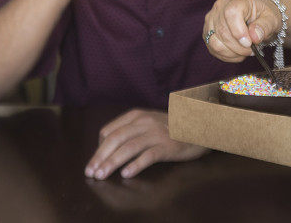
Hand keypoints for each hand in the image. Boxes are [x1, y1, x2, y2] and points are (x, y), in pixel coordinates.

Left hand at [84, 109, 207, 179]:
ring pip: (129, 148)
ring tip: (102, 175)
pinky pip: (149, 156)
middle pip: (116, 139)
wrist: (199, 126)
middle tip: (90, 172)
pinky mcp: (168, 146)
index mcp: (137, 115)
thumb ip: (130, 130)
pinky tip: (126, 174)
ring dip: (112, 163)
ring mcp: (157, 133)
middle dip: (100, 157)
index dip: (98, 148)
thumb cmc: (171, 127)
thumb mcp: (149, 122)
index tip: (93, 163)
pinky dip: (136, 165)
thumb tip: (107, 146)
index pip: (109, 131)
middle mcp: (145, 122)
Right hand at [203, 0, 282, 62]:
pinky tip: (238, 52)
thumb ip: (265, 26)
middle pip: (223, 31)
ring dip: (232, 52)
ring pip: (215, 43)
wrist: (257, 17)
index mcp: (238, 0)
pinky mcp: (208, 33)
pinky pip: (213, 49)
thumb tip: (255, 36)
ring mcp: (211, 20)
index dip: (239, 31)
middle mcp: (220, 7)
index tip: (249, 43)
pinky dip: (227, 55)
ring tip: (245, 51)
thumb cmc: (264, 16)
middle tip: (252, 50)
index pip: (231, 13)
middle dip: (239, 47)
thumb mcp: (271, 19)